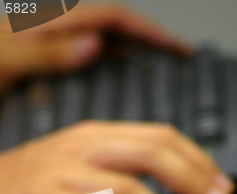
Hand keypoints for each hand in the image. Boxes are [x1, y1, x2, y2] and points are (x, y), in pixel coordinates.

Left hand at [0, 3, 190, 93]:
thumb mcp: (4, 62)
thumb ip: (45, 53)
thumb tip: (93, 45)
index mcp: (51, 26)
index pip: (115, 20)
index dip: (151, 34)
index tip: (179, 52)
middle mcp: (57, 33)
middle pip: (116, 30)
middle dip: (150, 42)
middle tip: (178, 64)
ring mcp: (55, 50)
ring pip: (105, 47)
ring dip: (134, 57)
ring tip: (159, 76)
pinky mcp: (49, 67)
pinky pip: (89, 66)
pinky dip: (110, 73)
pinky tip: (118, 89)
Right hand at [0, 122, 233, 193]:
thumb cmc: (38, 182)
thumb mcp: (80, 159)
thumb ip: (122, 167)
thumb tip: (174, 188)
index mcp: (97, 135)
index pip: (159, 137)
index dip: (197, 160)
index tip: (220, 183)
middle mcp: (83, 149)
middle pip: (151, 155)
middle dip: (193, 181)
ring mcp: (65, 176)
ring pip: (127, 191)